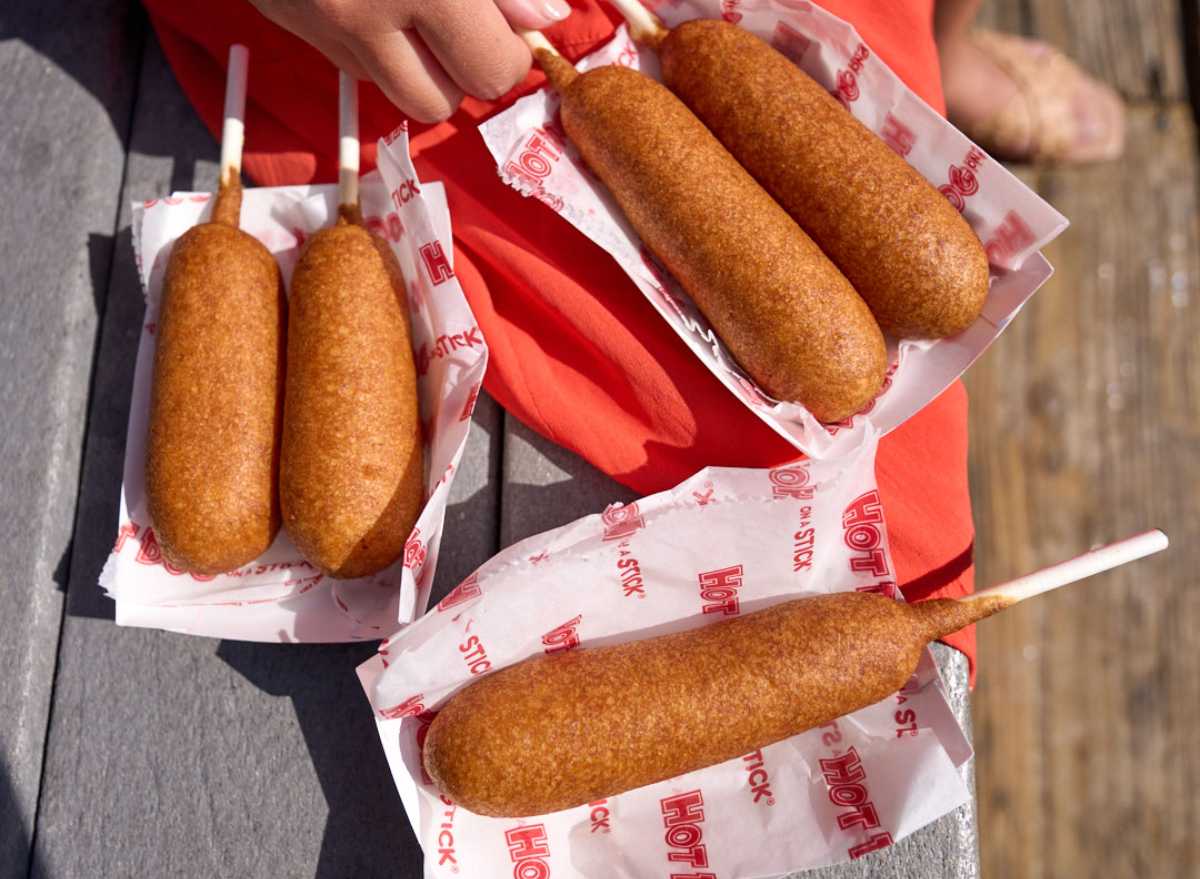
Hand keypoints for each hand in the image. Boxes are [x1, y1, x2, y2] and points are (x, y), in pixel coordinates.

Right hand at [249, 0, 571, 121]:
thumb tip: (543, 16)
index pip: (491, 70)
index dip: (512, 52)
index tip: (512, 25)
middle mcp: (361, 8)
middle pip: (441, 102)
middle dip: (466, 70)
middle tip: (471, 22)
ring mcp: (316, 16)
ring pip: (391, 91)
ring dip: (421, 66)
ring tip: (426, 9)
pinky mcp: (281, 13)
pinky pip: (348, 61)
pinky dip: (374, 41)